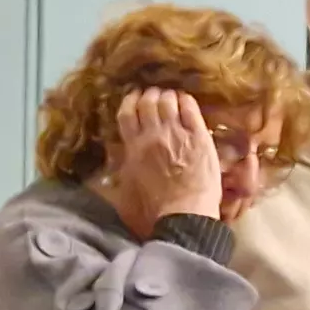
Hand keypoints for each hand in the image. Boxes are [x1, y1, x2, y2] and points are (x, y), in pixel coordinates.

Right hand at [100, 87, 223, 238]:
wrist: (184, 214)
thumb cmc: (154, 208)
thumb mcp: (126, 187)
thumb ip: (120, 167)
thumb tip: (110, 160)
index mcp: (134, 146)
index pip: (126, 112)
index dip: (130, 100)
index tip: (135, 97)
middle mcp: (153, 134)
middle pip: (147, 101)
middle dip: (150, 95)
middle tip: (155, 97)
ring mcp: (177, 133)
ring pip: (168, 100)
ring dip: (168, 96)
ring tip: (172, 99)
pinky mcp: (199, 136)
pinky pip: (190, 108)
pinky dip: (186, 101)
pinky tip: (186, 102)